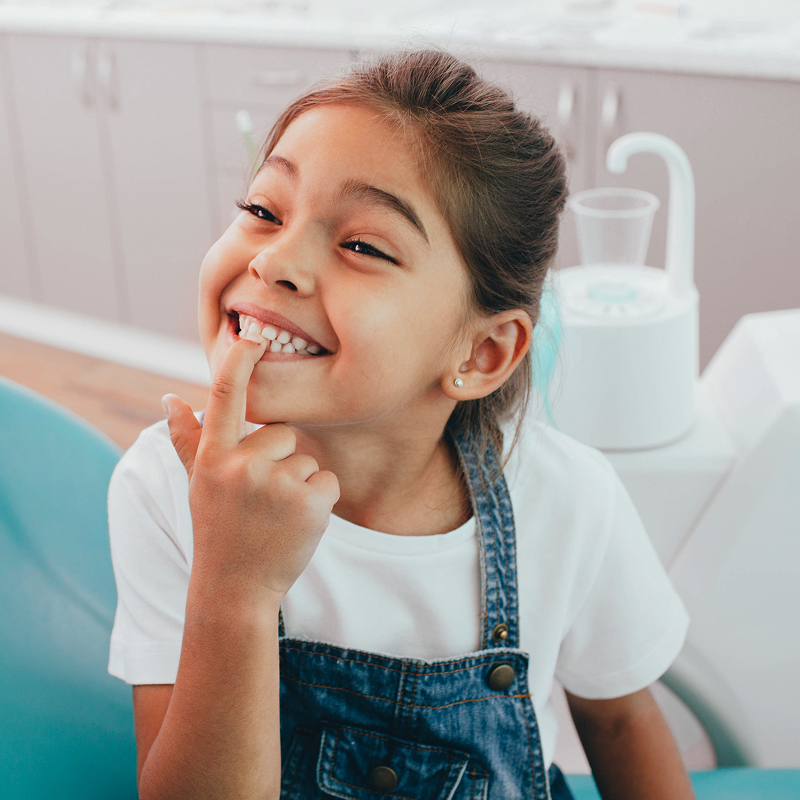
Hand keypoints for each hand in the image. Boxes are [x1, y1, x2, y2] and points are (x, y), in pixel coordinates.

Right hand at [162, 336, 338, 599]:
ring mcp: (276, 483)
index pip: (224, 396)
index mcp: (213, 457)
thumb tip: (169, 398)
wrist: (235, 589)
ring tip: (275, 516)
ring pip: (307, 460)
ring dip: (299, 485)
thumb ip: (187, 440)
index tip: (252, 332)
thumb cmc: (217, 530)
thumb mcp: (197, 484)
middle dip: (280, 461)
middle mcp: (241, 465)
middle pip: (284, 433)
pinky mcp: (309, 502)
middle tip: (261, 500)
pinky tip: (297, 525)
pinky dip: (319, 501)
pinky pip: (327, 481)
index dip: (240, 360)